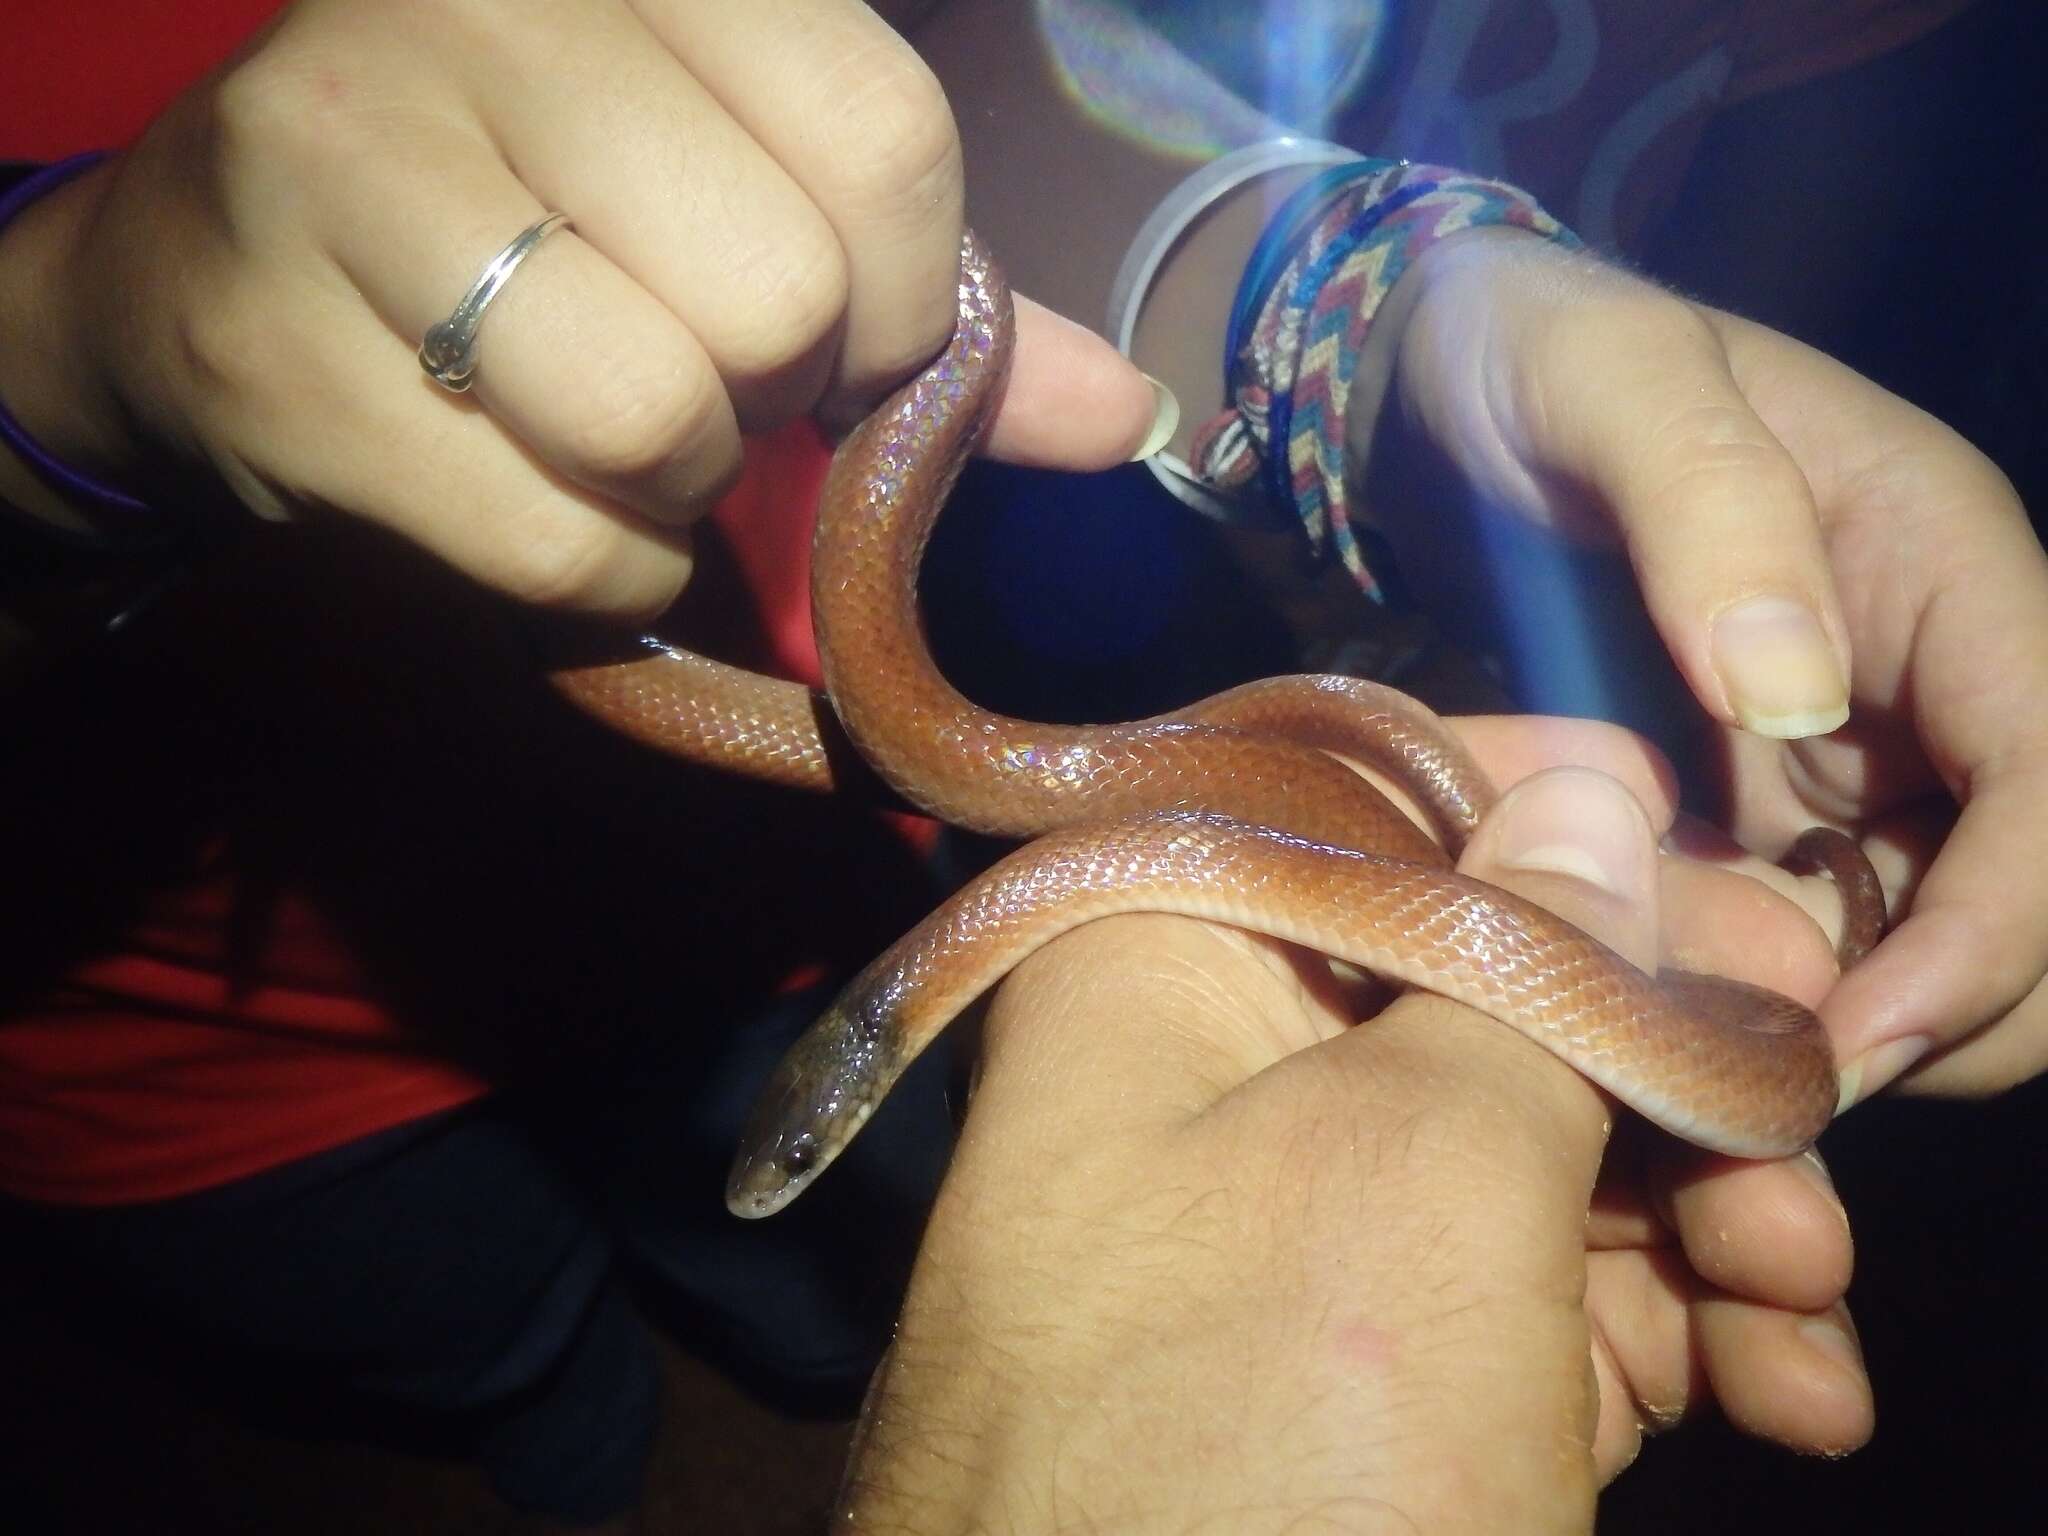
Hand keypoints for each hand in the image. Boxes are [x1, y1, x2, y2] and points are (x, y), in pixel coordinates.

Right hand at [0, 0, 1164, 613]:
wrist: (204, 273)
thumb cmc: (515, 216)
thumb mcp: (731, 194)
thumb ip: (929, 290)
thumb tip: (1124, 418)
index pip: (884, 134)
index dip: (904, 297)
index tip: (844, 339)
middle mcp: (478, 8)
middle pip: (782, 287)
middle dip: (773, 390)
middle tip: (693, 370)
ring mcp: (351, 160)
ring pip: (665, 411)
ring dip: (677, 481)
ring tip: (603, 424)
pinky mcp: (279, 348)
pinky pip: (566, 538)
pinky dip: (598, 568)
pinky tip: (532, 494)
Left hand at [840, 725, 1870, 1533]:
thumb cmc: (1258, 1452)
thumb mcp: (1418, 1175)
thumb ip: (1526, 974)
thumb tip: (1583, 800)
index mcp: (1159, 969)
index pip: (1368, 811)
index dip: (1555, 824)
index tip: (1721, 873)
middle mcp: (1203, 1084)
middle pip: (1477, 995)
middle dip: (1669, 1064)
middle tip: (1819, 1112)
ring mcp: (1284, 1245)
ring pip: (1531, 1161)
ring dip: (1704, 1225)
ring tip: (1803, 1322)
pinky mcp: (1356, 1388)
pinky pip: (1527, 1304)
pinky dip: (1661, 1340)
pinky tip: (1782, 1396)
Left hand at [1386, 228, 2047, 1101]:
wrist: (1440, 389)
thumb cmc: (1528, 352)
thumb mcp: (1612, 381)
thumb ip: (1706, 506)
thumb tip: (1794, 695)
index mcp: (1946, 566)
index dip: (2003, 924)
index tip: (1868, 1029)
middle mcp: (1934, 673)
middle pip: (2039, 887)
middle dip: (1959, 1006)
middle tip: (1792, 1086)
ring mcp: (1860, 747)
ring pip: (1942, 933)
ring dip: (1868, 1021)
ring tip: (1718, 1069)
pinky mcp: (1774, 801)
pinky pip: (1819, 927)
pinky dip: (1774, 993)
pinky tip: (1668, 1019)